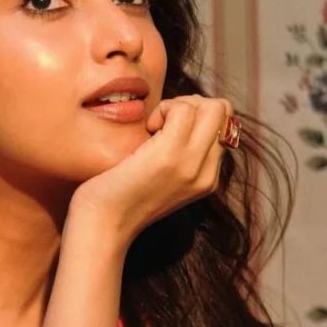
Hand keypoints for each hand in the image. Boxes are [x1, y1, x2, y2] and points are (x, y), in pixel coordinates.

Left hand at [68, 94, 233, 253]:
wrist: (103, 223)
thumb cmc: (119, 195)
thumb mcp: (162, 177)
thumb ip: (181, 155)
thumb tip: (185, 115)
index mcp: (207, 178)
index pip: (224, 126)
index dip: (195, 116)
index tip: (167, 131)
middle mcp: (207, 174)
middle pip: (224, 111)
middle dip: (192, 104)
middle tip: (162, 123)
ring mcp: (192, 165)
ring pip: (211, 107)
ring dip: (177, 105)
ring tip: (154, 128)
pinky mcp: (170, 156)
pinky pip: (184, 110)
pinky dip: (164, 108)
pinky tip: (148, 128)